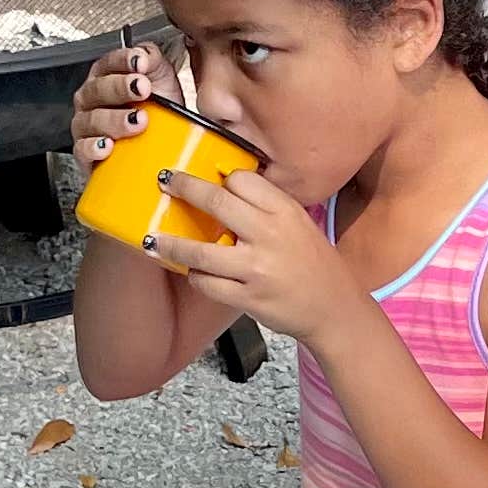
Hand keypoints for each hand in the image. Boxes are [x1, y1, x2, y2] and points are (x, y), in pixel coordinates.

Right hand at [71, 41, 170, 174]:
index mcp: (107, 77)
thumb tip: (145, 54)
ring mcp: (87, 126)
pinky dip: (94, 148)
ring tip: (138, 120)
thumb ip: (153, 60)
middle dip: (120, 88)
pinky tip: (108, 146)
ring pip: (91, 120)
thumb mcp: (162, 80)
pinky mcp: (86, 153)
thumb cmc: (158, 112)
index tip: (140, 63)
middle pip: (97, 89)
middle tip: (142, 89)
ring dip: (115, 120)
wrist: (161, 147)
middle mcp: (93, 99)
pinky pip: (82, 149)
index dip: (123, 61)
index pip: (109, 63)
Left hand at [143, 166, 367, 346]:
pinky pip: (207, 283)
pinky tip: (192, 272)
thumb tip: (226, 188)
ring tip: (153, 240)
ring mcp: (257, 268)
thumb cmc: (314, 265)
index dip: (219, 178)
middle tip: (164, 181)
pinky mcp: (248, 297)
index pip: (241, 179)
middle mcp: (270, 235)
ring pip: (200, 250)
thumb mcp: (299, 224)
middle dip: (183, 187)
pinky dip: (195, 276)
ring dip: (171, 244)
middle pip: (216, 201)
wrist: (334, 309)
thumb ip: (267, 207)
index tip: (203, 177)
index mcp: (285, 211)